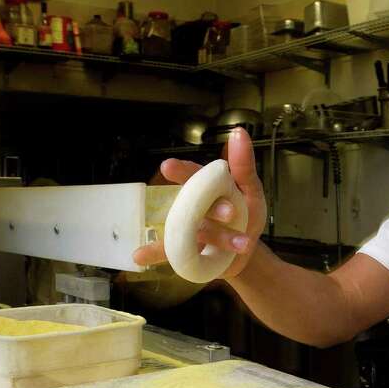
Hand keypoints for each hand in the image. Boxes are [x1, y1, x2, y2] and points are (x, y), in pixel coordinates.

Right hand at [131, 127, 266, 279]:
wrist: (245, 254)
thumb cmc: (246, 217)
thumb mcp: (251, 191)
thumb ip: (243, 166)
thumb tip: (238, 132)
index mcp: (208, 188)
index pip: (194, 176)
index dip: (182, 171)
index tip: (168, 167)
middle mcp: (193, 206)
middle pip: (191, 203)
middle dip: (205, 206)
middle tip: (230, 214)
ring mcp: (187, 229)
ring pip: (185, 230)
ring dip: (198, 237)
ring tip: (216, 247)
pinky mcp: (183, 251)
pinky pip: (166, 252)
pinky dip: (152, 252)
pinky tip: (138, 255)